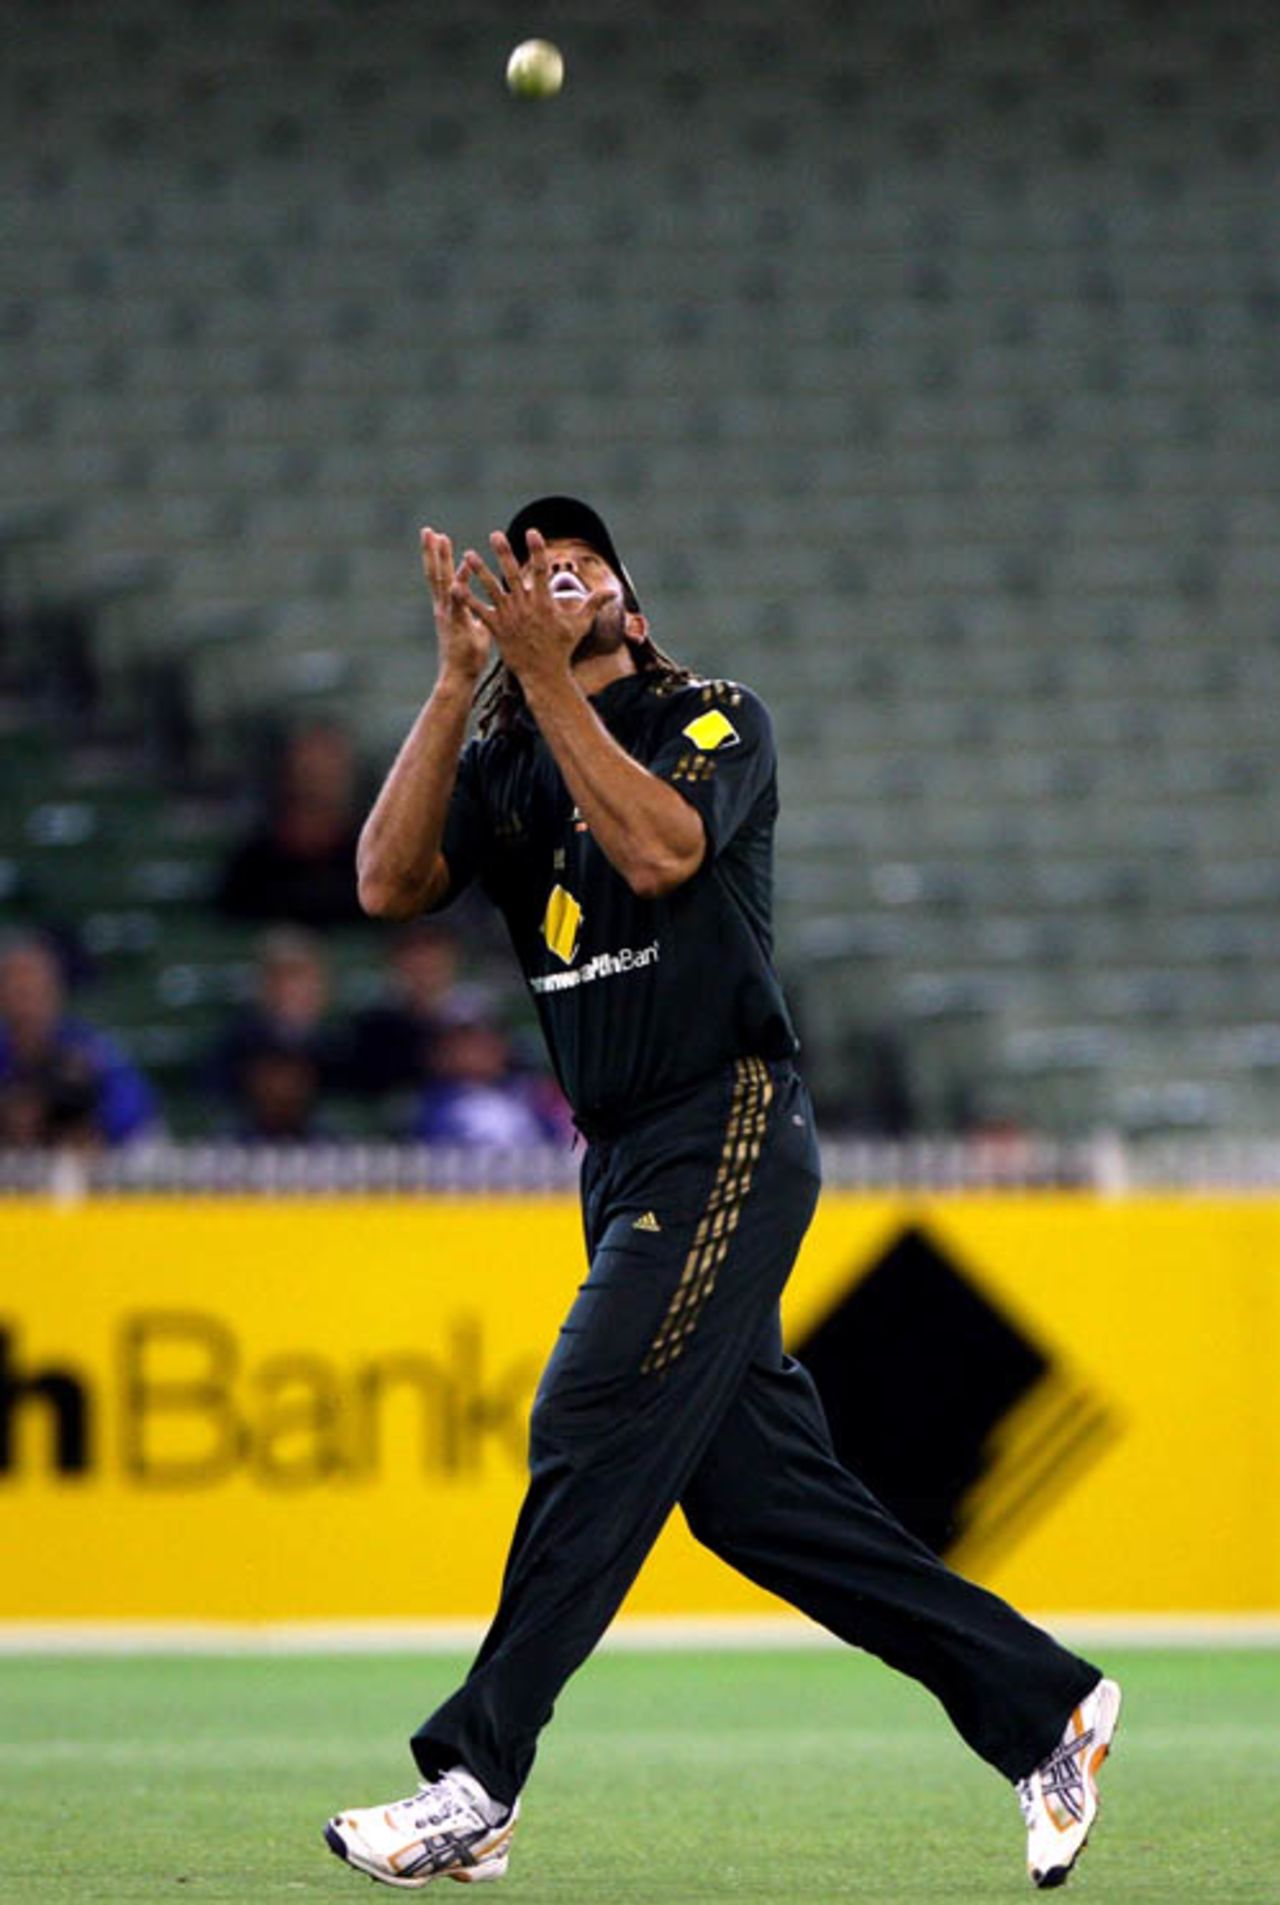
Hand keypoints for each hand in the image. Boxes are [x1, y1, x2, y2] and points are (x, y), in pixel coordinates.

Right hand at [420, 527, 490, 684]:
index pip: (444, 577)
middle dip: (432, 551)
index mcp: (448, 607)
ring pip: (441, 581)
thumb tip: (493, 607)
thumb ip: (480, 614)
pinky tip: (459, 571)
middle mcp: (443, 607)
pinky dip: (458, 585)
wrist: (458, 677)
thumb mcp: (477, 629)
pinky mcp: (455, 623)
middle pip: (436, 573)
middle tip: (428, 530)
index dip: (442, 558)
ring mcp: (447, 614)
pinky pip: (458, 601)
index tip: (441, 538)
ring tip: (439, 538)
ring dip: (440, 559)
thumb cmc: (469, 656)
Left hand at [460, 529, 611, 685]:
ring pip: (492, 590)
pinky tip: (455, 586)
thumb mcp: (580, 625)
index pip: (541, 570)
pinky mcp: (497, 629)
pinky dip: (467, 599)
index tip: (531, 532)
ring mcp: (509, 618)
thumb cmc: (562, 649)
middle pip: (512, 575)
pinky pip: (480, 612)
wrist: (544, 675)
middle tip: (495, 535)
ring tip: (468, 555)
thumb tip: (614, 592)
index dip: (536, 550)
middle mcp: (525, 607)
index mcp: (544, 602)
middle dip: (503, 553)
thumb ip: (594, 604)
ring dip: (480, 571)